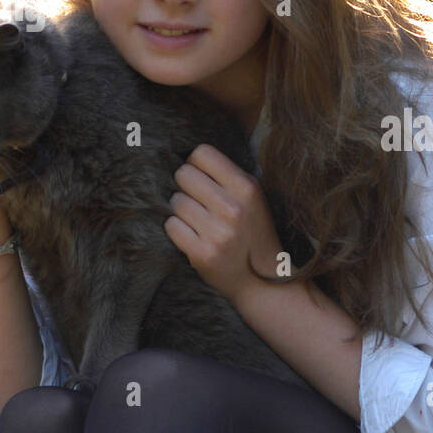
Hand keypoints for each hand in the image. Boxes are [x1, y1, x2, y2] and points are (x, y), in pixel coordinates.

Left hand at [164, 143, 285, 305]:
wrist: (261, 280)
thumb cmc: (252, 232)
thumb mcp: (253, 198)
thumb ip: (227, 176)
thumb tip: (189, 156)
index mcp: (247, 188)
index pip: (202, 153)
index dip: (196, 164)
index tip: (201, 177)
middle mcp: (232, 208)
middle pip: (184, 174)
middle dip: (187, 186)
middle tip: (198, 201)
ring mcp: (217, 233)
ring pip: (176, 201)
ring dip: (182, 210)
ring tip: (199, 221)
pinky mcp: (202, 254)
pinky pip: (171, 226)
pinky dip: (178, 230)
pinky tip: (193, 235)